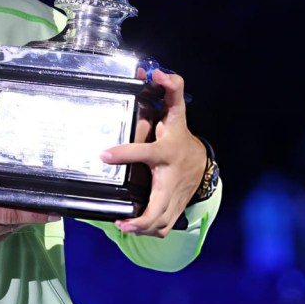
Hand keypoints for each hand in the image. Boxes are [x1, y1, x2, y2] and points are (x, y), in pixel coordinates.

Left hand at [100, 68, 205, 236]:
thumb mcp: (176, 111)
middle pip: (159, 205)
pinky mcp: (175, 208)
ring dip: (143, 228)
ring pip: (162, 221)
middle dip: (141, 217)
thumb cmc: (180, 135)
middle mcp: (171, 178)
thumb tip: (157, 71)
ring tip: (123, 225)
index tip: (103, 154)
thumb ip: (171, 89)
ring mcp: (175, 197)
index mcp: (166, 153)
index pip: (146, 152)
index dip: (125, 153)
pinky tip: (134, 229)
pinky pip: (164, 226)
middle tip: (120, 221)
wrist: (201, 161)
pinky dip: (150, 231)